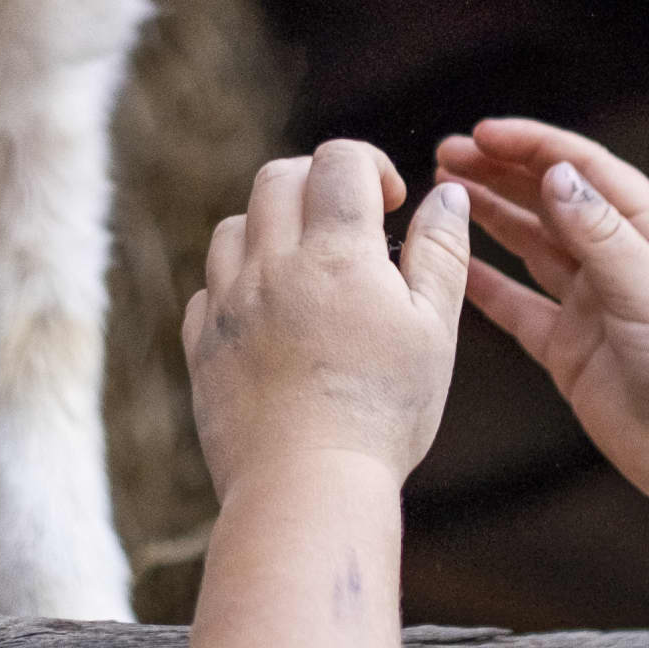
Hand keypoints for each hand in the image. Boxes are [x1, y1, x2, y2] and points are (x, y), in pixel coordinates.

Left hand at [183, 141, 470, 500]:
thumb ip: (441, 254)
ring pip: (233, 226)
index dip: (370, 165)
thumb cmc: (384, 413)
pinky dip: (236, 284)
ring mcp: (227, 303)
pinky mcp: (201, 344)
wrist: (306, 487)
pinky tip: (269, 317)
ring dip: (270, 228)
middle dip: (316, 182)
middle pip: (277, 178)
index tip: (391, 204)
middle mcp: (271, 264)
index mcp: (336, 253)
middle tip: (349, 224)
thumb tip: (447, 195)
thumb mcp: (434, 331)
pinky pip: (207, 288)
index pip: (339, 161)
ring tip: (307, 270)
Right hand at [436, 119, 648, 523]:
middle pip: (551, 202)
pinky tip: (452, 265)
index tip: (484, 135)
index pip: (587, 171)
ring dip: (490, 218)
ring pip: (530, 248)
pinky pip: (518, 308)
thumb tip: (556, 175)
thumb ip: (599, 234)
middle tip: (448, 155)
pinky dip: (485, 286)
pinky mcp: (570, 349)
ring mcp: (592, 305)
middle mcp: (619, 262)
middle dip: (502, 174)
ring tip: (444, 193)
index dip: (535, 147)